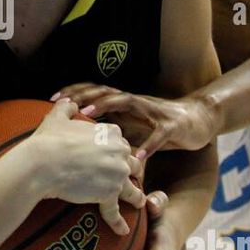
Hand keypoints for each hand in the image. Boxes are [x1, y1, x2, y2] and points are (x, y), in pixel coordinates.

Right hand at [24, 98, 146, 234]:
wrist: (41, 163)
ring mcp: (116, 174)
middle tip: (127, 180)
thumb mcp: (57, 118)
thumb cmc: (48, 140)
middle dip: (130, 172)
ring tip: (137, 202)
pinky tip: (123, 230)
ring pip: (132, 187)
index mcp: (111, 133)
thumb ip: (66, 108)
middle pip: (131, 164)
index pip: (121, 143)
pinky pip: (116, 211)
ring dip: (135, 196)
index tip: (114, 159)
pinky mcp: (108, 194)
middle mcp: (119, 152)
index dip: (117, 152)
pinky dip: (119, 222)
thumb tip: (68, 102)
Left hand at [53, 84, 218, 158]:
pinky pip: (159, 135)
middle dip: (84, 96)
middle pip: (106, 92)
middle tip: (64, 103)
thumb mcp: (129, 127)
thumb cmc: (156, 125)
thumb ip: (107, 132)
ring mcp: (153, 112)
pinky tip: (138, 157)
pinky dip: (149, 145)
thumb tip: (77, 144)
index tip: (53, 99)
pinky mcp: (171, 126)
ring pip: (128, 103)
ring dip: (107, 106)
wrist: (196, 120)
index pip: (96, 92)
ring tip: (89, 114)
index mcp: (123, 103)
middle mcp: (135, 102)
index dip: (75, 93)